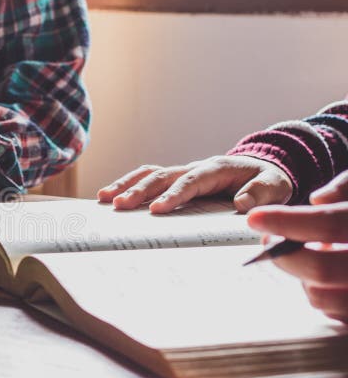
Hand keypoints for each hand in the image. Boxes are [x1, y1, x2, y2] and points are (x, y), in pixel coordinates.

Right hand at [97, 156, 292, 213]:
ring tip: (104, 199)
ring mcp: (182, 173)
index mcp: (216, 169)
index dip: (173, 194)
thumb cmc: (267, 181)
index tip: (157, 210)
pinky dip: (129, 186)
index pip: (190, 181)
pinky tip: (110, 198)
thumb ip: (260, 194)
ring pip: (149, 174)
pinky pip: (148, 180)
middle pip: (161, 176)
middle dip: (139, 191)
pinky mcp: (175, 181)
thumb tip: (240, 204)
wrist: (262, 173)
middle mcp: (194, 168)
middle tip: (119, 205)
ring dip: (126, 185)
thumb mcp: (274, 187)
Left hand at [247, 171, 347, 322]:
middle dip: (285, 255)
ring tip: (315, 256)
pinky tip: (329, 279)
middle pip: (321, 270)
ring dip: (304, 278)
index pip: (331, 224)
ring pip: (322, 298)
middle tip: (271, 240)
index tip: (256, 218)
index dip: (289, 221)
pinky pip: (336, 317)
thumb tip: (318, 200)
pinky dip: (323, 296)